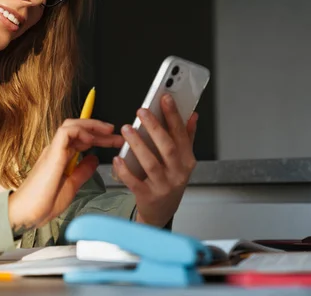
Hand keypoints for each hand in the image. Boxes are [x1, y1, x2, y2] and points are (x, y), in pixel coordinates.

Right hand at [9, 119, 124, 232]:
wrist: (27, 213)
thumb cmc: (44, 203)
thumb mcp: (72, 186)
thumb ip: (83, 171)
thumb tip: (94, 159)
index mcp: (61, 157)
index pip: (82, 139)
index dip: (100, 138)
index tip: (115, 141)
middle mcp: (56, 150)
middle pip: (79, 130)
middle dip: (100, 129)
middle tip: (117, 134)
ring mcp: (53, 150)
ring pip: (71, 125)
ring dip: (92, 126)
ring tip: (107, 130)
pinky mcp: (52, 153)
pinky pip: (65, 132)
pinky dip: (80, 131)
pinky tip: (91, 139)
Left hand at [113, 94, 197, 226]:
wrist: (161, 212)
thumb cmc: (170, 181)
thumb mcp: (182, 161)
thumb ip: (187, 137)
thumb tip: (193, 115)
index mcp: (187, 160)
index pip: (181, 134)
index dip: (173, 115)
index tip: (165, 98)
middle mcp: (178, 173)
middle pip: (167, 147)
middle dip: (155, 127)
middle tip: (142, 111)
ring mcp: (163, 186)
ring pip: (150, 163)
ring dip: (138, 144)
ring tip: (127, 129)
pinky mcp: (148, 196)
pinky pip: (134, 181)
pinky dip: (125, 170)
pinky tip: (117, 158)